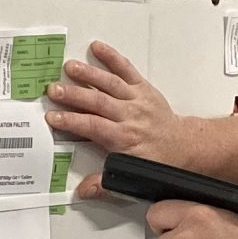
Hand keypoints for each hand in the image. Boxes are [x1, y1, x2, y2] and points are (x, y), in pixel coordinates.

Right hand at [46, 41, 190, 197]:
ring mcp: (136, 99)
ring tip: (69, 67)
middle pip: (97, 102)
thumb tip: (83, 190)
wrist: (184, 147)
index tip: (53, 117)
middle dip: (73, 95)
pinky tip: (97, 48)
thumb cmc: (158, 160)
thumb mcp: (132, 178)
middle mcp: (129, 116)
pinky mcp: (143, 88)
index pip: (92, 127)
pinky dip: (112, 57)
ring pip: (109, 83)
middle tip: (53, 89)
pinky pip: (126, 70)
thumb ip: (104, 184)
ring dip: (88, 74)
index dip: (71, 121)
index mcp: (124, 138)